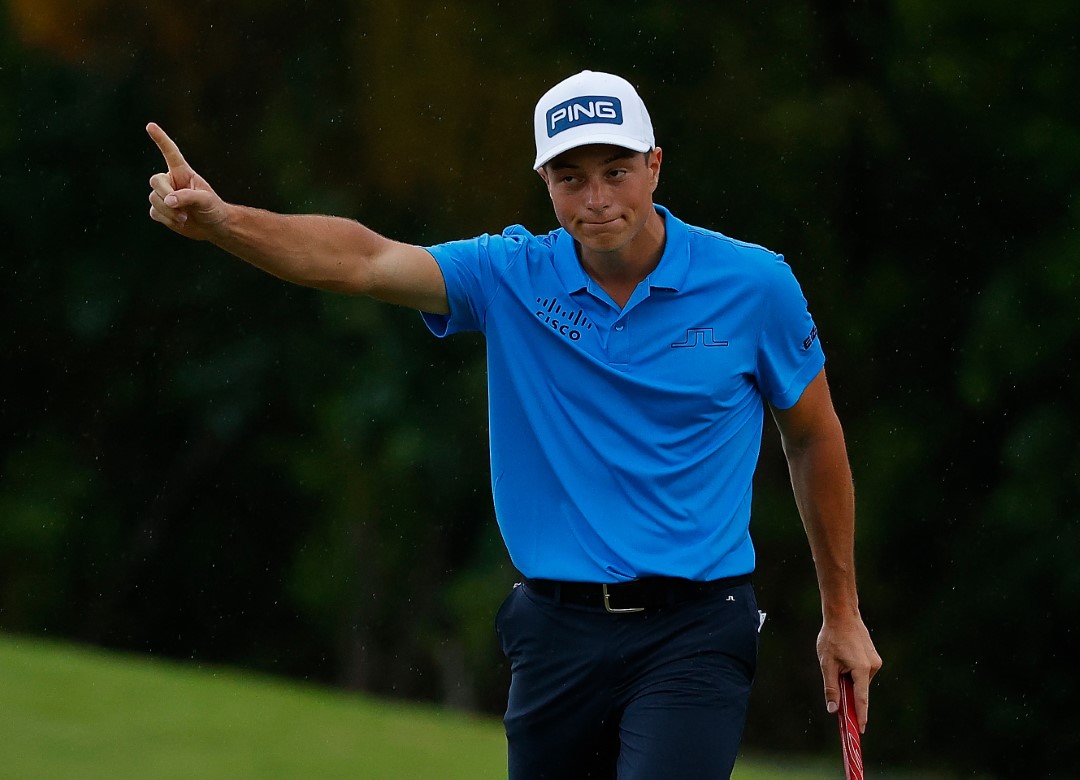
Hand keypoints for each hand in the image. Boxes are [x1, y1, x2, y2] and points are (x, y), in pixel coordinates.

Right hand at [146, 122, 227, 240]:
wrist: (213, 227)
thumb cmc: (213, 209)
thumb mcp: (206, 200)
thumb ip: (187, 197)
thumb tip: (168, 200)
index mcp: (183, 172)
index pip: (170, 153)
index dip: (161, 139)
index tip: (150, 126)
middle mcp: (171, 181)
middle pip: (155, 181)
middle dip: (165, 194)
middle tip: (181, 209)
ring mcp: (164, 195)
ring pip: (154, 199)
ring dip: (169, 211)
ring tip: (185, 217)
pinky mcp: (160, 210)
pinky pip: (154, 212)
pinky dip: (166, 219)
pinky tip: (179, 221)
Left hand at [817, 614, 881, 732]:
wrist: (842, 614)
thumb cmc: (832, 637)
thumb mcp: (826, 663)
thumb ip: (831, 688)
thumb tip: (833, 710)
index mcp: (861, 669)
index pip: (862, 699)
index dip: (861, 716)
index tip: (861, 730)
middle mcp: (873, 667)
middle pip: (860, 690)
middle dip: (849, 695)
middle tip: (835, 692)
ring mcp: (875, 661)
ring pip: (860, 681)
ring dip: (849, 681)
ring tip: (836, 662)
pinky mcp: (874, 657)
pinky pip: (863, 672)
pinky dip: (853, 674)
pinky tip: (843, 659)